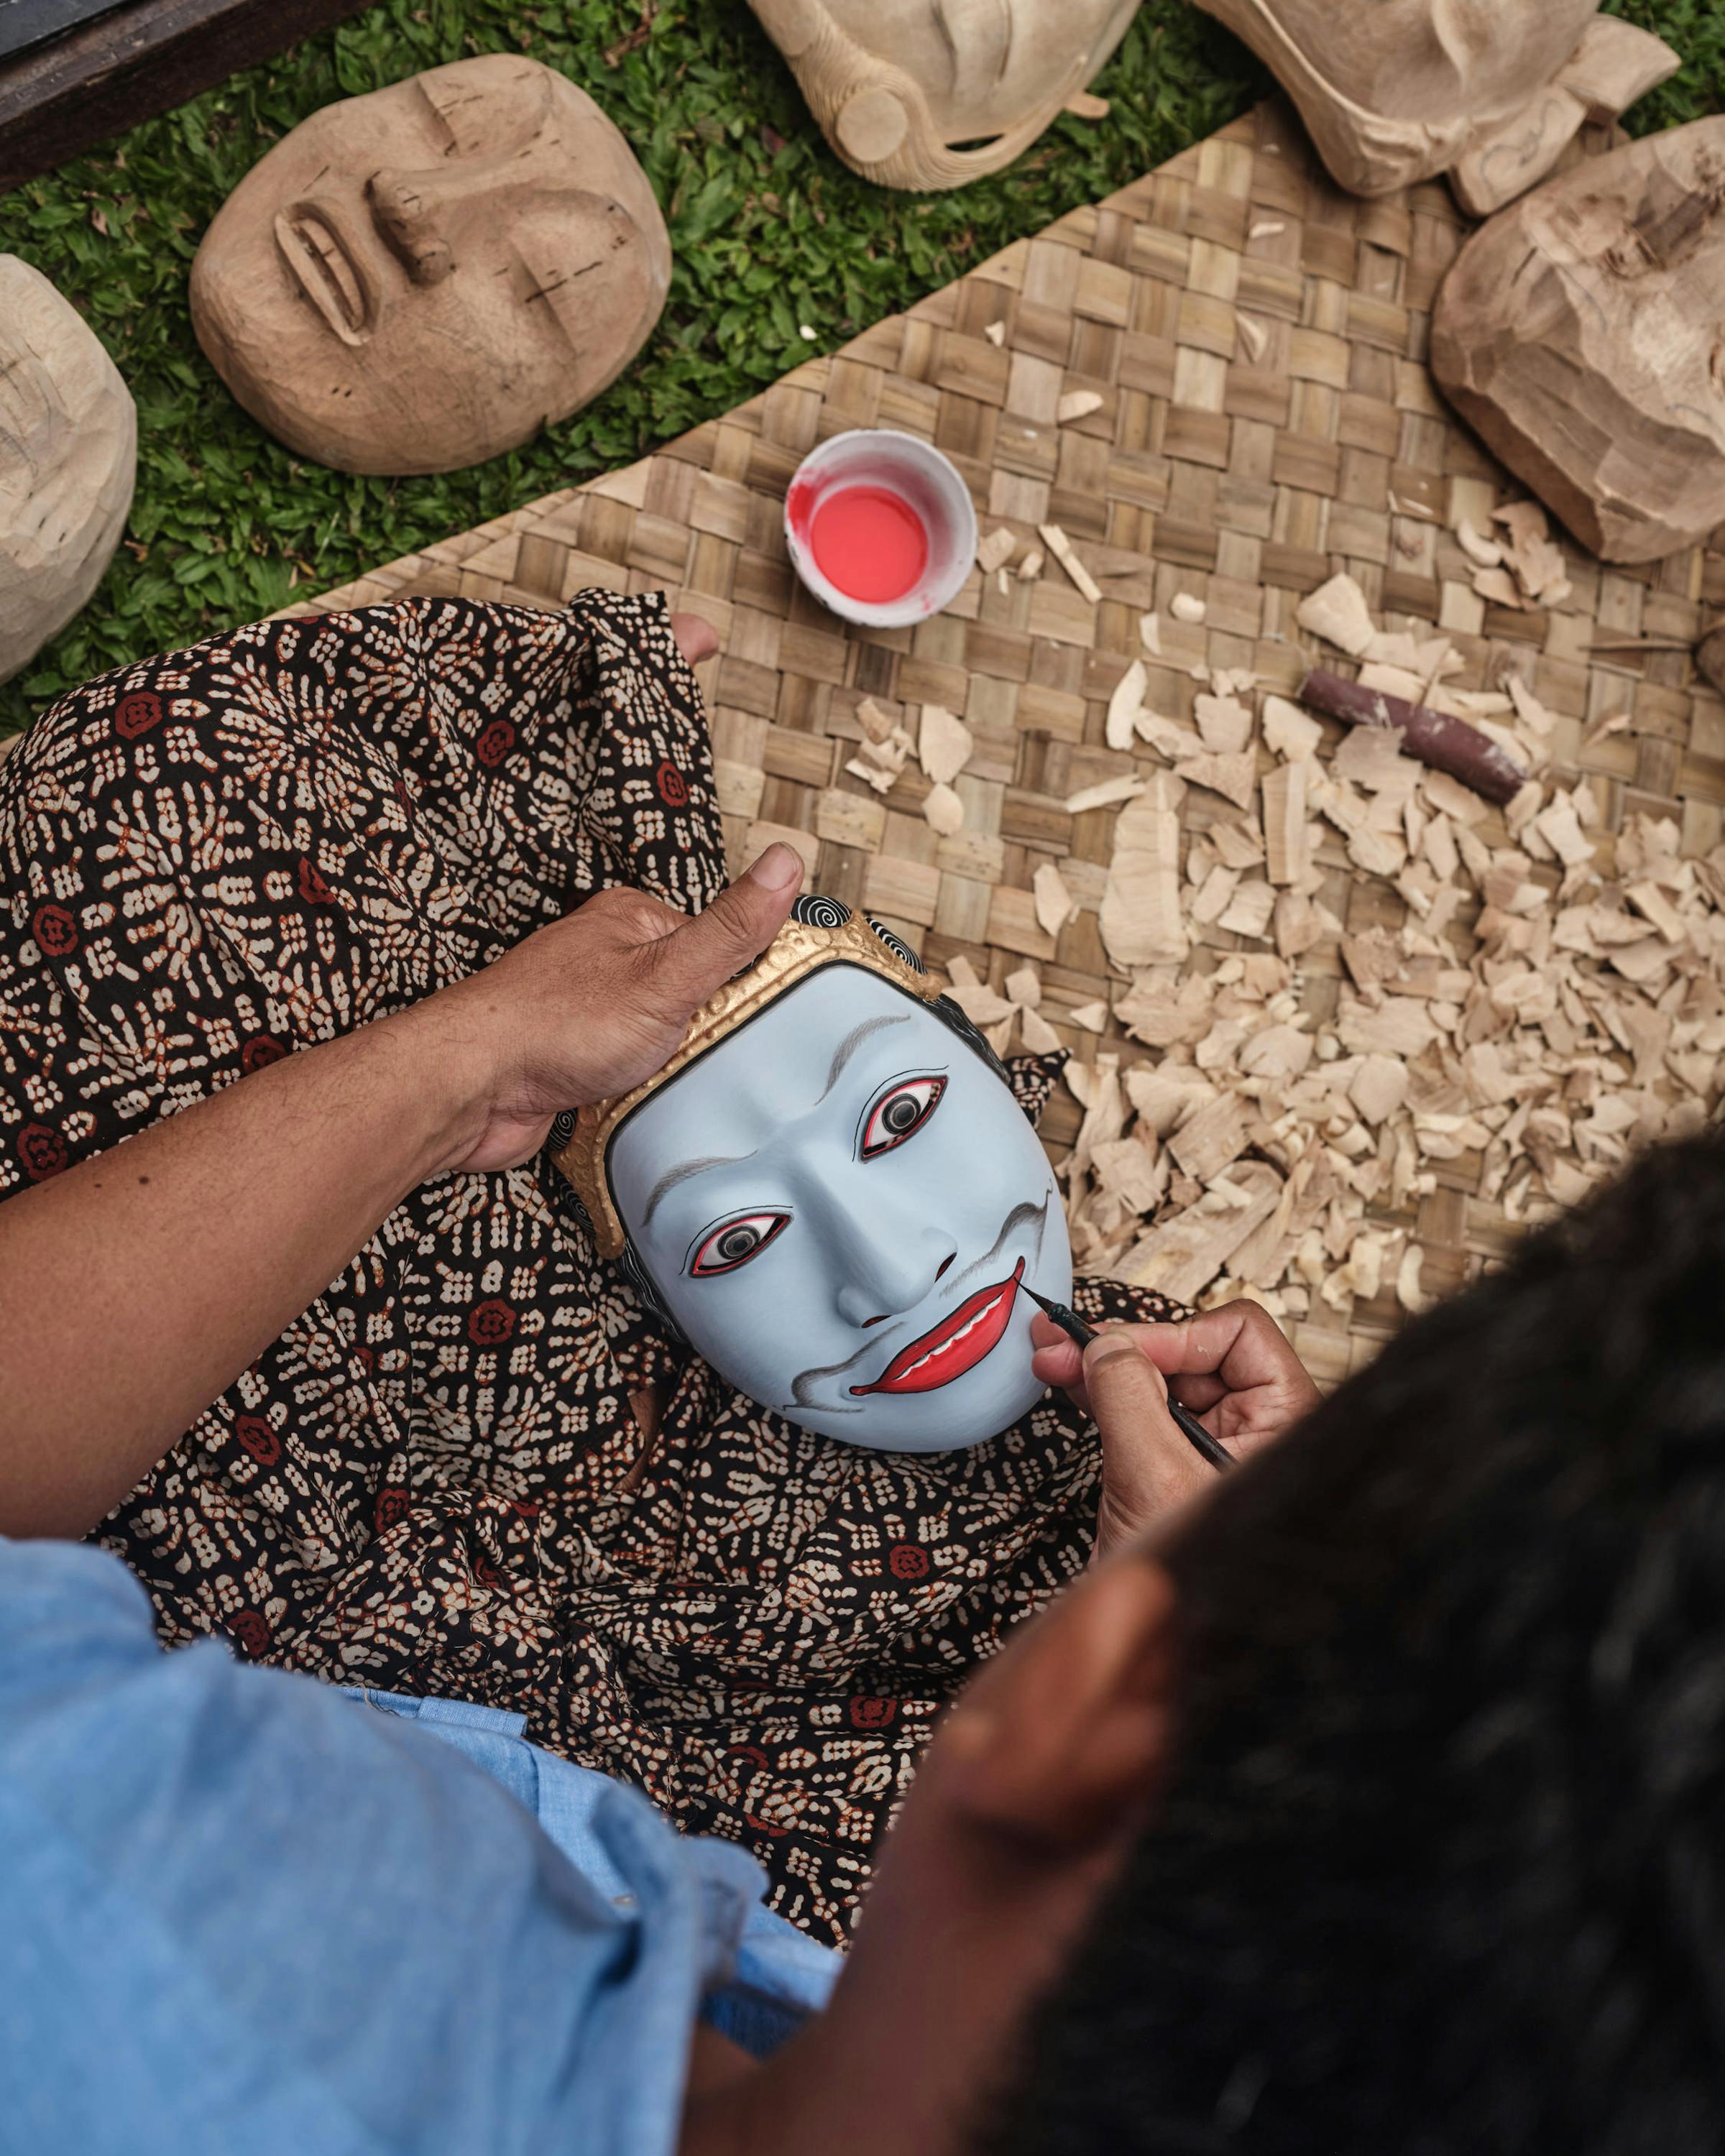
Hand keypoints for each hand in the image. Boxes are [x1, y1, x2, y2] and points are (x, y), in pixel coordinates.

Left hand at [406, 843, 802, 1173]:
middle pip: (693, 997)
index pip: (719, 944)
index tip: (746, 1013)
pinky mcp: (571, 1058)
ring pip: (662, 1042)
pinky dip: (634, 1093)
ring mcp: (587, 1009)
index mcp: (631, 920)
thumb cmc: (552, 1026)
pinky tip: (628, 1099)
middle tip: (693, 1053)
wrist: (467, 1088)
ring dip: (666, 1070)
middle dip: (701, 1035)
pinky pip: (628, 1076)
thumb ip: (729, 929)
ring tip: (654, 1079)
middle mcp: (606, 958)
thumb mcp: (666, 975)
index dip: (739, 985)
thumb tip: (784, 863)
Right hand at [1031, 1300, 1318, 1560]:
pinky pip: (1138, 1413)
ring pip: (1159, 1381)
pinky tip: (1069, 1385)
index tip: (1118, 1349)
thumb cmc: (1190, 1585)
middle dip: (1125, 1345)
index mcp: (1283, 1425)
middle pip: (1193, 1354)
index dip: (1174, 1335)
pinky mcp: (1171, 1470)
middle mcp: (1254, 1433)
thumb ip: (1131, 1398)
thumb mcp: (1156, 1477)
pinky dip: (1101, 1395)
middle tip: (1065, 1341)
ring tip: (1053, 1356)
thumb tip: (1108, 1345)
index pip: (1238, 1337)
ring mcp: (1210, 1452)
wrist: (1157, 1656)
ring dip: (1103, 1365)